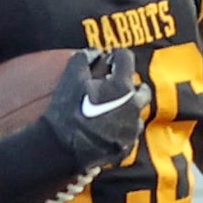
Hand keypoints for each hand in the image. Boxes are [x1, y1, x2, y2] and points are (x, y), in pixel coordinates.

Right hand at [43, 46, 147, 168]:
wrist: (60, 149)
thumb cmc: (64, 111)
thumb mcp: (69, 77)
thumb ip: (84, 58)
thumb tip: (95, 53)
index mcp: (121, 86)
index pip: (127, 58)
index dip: (116, 56)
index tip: (109, 60)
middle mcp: (133, 106)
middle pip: (141, 88)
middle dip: (129, 85)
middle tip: (112, 87)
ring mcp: (132, 128)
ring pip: (137, 112)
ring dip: (127, 107)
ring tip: (109, 110)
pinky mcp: (127, 146)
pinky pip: (130, 132)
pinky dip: (121, 127)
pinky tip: (105, 128)